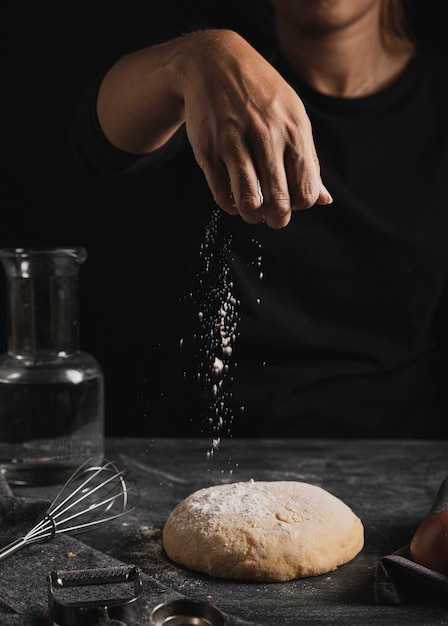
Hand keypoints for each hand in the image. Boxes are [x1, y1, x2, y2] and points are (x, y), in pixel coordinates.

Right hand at [178, 29, 331, 227]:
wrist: (214, 63)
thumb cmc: (262, 94)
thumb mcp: (294, 118)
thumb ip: (309, 162)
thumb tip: (323, 201)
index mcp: (293, 131)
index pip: (305, 192)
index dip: (299, 204)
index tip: (291, 199)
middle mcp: (266, 138)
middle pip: (278, 203)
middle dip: (278, 219)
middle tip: (274, 217)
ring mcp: (234, 145)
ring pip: (248, 203)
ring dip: (253, 217)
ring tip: (254, 212)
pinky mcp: (208, 151)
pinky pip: (222, 195)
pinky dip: (231, 206)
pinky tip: (235, 198)